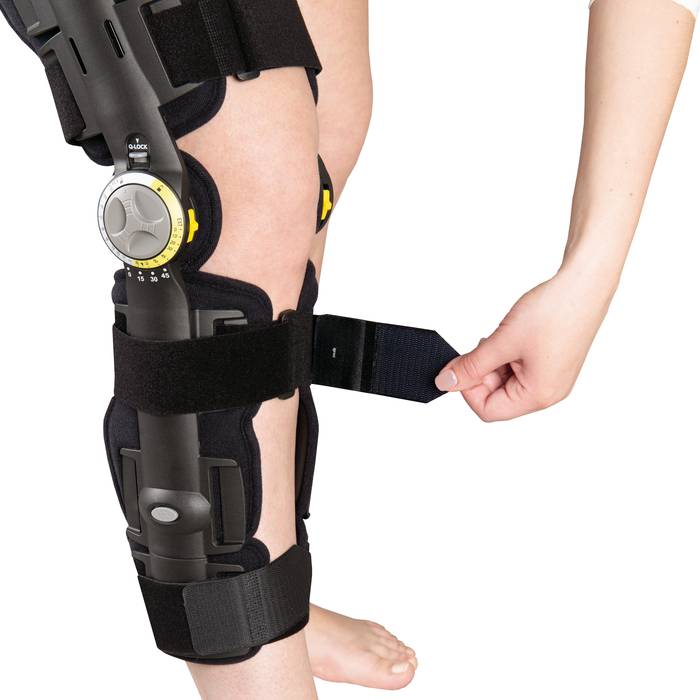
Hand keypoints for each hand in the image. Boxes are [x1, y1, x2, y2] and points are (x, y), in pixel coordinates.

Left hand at [435, 267, 614, 420]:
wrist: (585, 283)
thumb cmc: (554, 311)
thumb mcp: (502, 342)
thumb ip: (471, 366)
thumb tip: (446, 382)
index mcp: (539, 395)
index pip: (489, 410)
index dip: (468, 390)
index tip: (461, 366)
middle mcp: (549, 392)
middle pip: (498, 398)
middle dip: (481, 374)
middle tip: (482, 346)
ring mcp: (553, 378)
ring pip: (507, 382)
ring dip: (494, 362)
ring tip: (500, 337)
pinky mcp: (553, 363)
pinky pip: (520, 369)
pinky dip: (507, 355)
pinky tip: (510, 335)